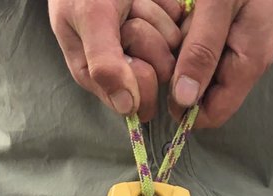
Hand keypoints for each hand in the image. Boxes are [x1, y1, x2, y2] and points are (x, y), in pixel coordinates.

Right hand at [50, 0, 185, 121]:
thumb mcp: (91, 18)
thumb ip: (105, 64)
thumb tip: (126, 108)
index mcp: (99, 76)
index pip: (134, 99)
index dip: (138, 76)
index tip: (126, 51)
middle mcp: (124, 67)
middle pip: (157, 72)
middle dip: (147, 40)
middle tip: (127, 15)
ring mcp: (146, 45)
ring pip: (171, 46)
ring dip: (155, 17)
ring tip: (131, 1)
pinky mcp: (164, 25)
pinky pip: (181, 24)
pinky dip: (167, 5)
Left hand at [169, 0, 272, 127]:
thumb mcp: (219, 4)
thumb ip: (202, 51)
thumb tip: (184, 101)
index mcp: (249, 62)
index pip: (214, 114)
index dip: (183, 111)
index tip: (157, 92)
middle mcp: (247, 60)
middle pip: (205, 93)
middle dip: (180, 80)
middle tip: (161, 52)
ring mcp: (242, 43)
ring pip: (202, 68)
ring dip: (181, 57)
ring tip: (173, 30)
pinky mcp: (235, 27)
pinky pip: (206, 46)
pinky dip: (188, 38)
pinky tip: (183, 18)